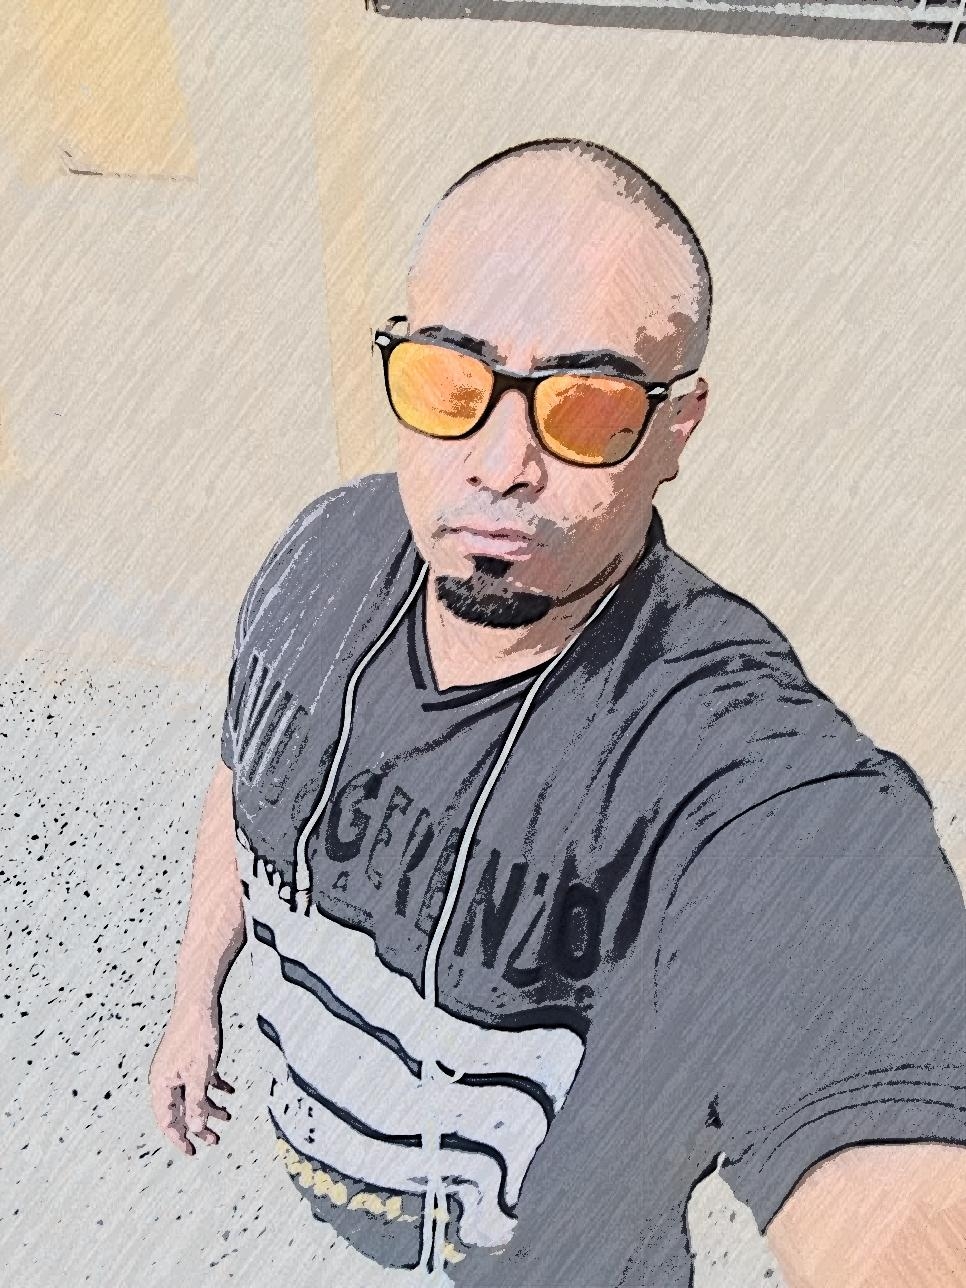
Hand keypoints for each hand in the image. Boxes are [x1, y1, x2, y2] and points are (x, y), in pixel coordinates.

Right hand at [149, 1005, 234, 1155]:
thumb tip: (196, 1130)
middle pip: (180, 1110)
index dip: (179, 1139)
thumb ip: (197, 1104)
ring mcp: (176, 1067)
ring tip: (228, 1117)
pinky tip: (229, 1091)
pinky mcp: (188, 1057)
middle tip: (215, 1141)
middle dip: (198, 1127)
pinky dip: (213, 1088)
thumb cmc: (197, 1036)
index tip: (192, 1152)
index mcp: (161, 1084)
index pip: (167, 1121)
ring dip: (209, 1108)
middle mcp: (166, 1077)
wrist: (198, 1002)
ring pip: (192, 1095)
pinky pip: (199, 1080)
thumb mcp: (200, 1075)